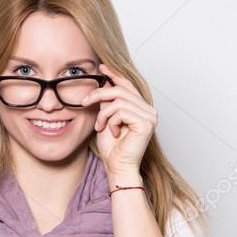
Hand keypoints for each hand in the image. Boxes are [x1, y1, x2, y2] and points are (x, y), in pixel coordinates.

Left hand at [83, 62, 156, 176]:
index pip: (128, 86)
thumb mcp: (107, 118)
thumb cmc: (112, 148)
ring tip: (101, 126)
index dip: (114, 75)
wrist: (117, 167)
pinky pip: (121, 111)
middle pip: (122, 89)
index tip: (101, 69)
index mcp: (142, 109)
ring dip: (104, 113)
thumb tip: (105, 83)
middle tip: (85, 102)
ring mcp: (150, 117)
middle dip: (100, 94)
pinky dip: (111, 121)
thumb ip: (108, 102)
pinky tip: (112, 132)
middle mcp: (149, 111)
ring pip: (119, 100)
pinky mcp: (146, 123)